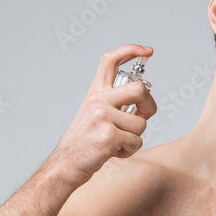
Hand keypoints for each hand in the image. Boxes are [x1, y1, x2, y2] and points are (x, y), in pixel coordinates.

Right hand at [52, 44, 156, 183]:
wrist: (66, 164)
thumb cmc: (84, 143)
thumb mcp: (94, 114)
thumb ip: (115, 103)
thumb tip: (144, 101)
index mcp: (95, 93)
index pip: (111, 60)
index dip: (131, 50)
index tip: (148, 51)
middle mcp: (98, 100)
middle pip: (140, 90)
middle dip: (150, 106)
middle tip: (143, 117)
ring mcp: (103, 117)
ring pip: (141, 124)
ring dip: (135, 138)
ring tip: (118, 143)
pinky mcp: (109, 135)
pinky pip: (136, 142)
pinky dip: (130, 151)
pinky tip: (114, 152)